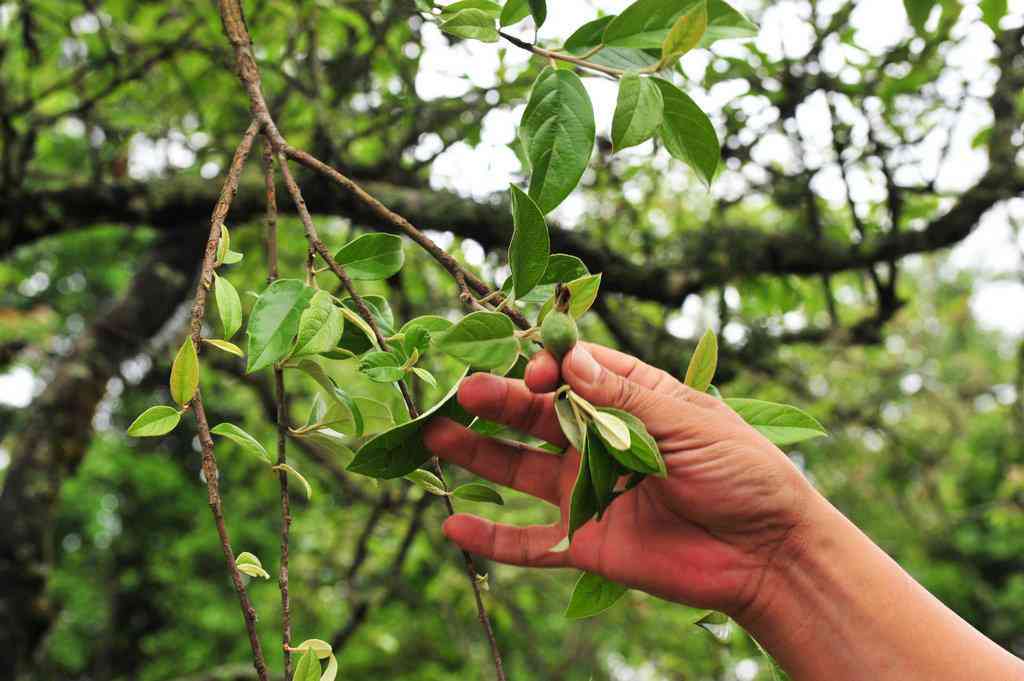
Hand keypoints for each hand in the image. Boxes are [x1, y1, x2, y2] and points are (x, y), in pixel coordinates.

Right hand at [423, 342, 813, 615]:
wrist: (768, 554)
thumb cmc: (743, 472)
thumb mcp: (688, 422)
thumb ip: (624, 396)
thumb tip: (568, 360)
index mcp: (629, 399)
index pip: (572, 372)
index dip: (547, 368)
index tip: (535, 375)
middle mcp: (599, 439)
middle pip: (534, 415)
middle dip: (498, 402)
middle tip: (461, 393)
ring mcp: (586, 490)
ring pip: (517, 468)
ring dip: (475, 453)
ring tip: (432, 435)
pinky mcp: (584, 541)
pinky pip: (528, 542)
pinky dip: (489, 537)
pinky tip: (451, 524)